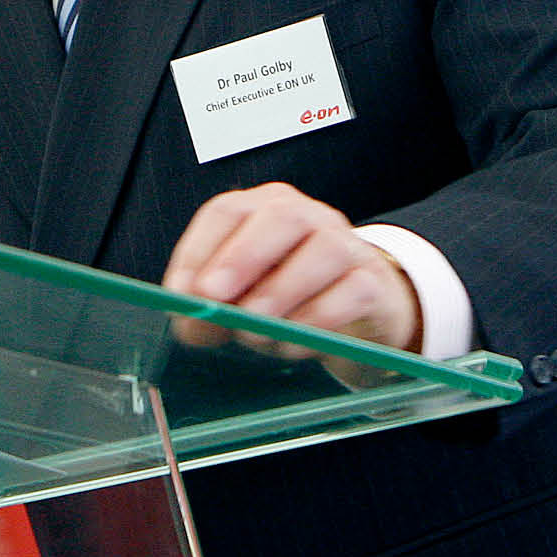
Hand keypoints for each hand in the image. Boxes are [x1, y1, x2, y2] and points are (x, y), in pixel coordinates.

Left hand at [161, 183, 422, 359]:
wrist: (356, 313)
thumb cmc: (286, 299)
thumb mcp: (239, 301)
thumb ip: (210, 309)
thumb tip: (191, 323)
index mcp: (263, 210)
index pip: (228, 211)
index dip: (200, 250)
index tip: (183, 291)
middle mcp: (308, 217)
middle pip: (281, 217)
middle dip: (243, 258)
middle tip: (215, 297)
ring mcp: (347, 245)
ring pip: (324, 251)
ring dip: (281, 292)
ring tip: (253, 331)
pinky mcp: (374, 283)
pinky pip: (352, 292)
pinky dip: (317, 320)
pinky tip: (292, 346)